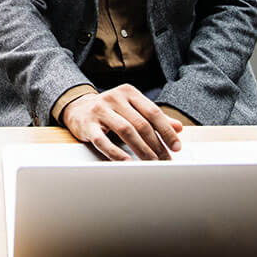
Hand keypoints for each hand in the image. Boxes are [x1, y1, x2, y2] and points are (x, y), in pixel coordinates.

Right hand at [61, 83, 182, 160]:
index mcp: (128, 92)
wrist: (77, 108)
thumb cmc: (110, 111)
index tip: (176, 147)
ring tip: (151, 163)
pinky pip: (104, 141)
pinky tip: (127, 163)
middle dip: (156, 145)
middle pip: (140, 124)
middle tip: (165, 160)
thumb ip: (153, 117)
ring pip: (125, 131)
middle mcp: (113, 98)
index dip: (166, 131)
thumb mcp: (132, 109)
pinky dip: (117, 153)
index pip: (152, 112)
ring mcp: (99, 110)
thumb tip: (178, 128)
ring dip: (142, 150)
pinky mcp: (87, 125)